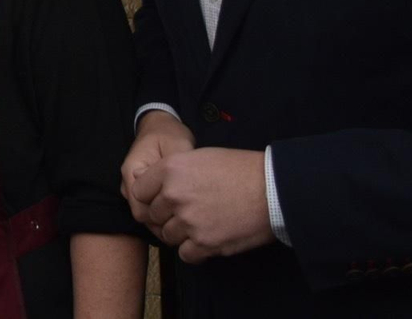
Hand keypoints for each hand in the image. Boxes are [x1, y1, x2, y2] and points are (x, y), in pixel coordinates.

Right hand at [120, 110, 193, 226]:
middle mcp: (129, 182)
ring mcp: (133, 186)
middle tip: (188, 225)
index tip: (183, 219)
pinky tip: (179, 212)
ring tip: (186, 220)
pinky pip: (149, 207)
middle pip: (142, 214)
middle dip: (163, 222)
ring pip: (145, 214)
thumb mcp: (177, 146)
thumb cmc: (168, 134)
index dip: (161, 217)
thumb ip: (176, 169)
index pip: (140, 208)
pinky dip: (163, 213)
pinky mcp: (142, 189)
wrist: (160, 125)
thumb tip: (179, 192)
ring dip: (163, 219)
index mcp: (132, 171)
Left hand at [129, 147, 274, 262]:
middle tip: (184, 214)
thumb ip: (174, 172)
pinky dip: (193, 250)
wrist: (273, 189)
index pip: (138, 191)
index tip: (160, 200)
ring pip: (167, 235)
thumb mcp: (200, 157)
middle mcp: (174, 195)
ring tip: (199, 225)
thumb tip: (159, 187)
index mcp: (170, 170)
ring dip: (180, 233)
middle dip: (165, 216)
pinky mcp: (205, 243)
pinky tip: (205, 240)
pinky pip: (185, 254)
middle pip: (152, 215)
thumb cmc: (241, 170)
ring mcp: (188, 221)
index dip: (149, 197)